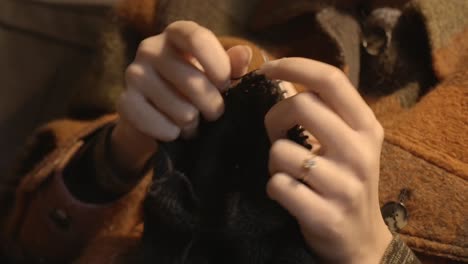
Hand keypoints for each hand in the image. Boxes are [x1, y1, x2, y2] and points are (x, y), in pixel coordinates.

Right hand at [110, 21, 251, 173]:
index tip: (225, 85)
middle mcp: (150, 48)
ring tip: (192, 121)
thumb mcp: (215, 73)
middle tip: (214, 113)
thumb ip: (231, 65)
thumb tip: (245, 54)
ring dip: (193, 124)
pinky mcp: (124, 102)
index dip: (218, 66)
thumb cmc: (194, 87)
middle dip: (213, 107)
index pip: (198, 39)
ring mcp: (133, 74)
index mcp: (176, 34)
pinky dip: (172, 134)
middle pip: (193, 81)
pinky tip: (174, 131)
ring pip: (181, 110)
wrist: (157, 113)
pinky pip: (159, 125)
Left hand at [262, 58, 391, 263]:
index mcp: (366, 126)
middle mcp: (360, 151)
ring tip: (288, 171)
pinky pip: (278, 185)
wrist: (361, 240)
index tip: (269, 69)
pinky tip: (288, 194)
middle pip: (302, 105)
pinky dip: (274, 187)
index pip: (330, 80)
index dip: (294, 66)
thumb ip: (325, 112)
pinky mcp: (325, 214)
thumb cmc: (346, 181)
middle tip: (277, 133)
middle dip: (275, 116)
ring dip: (273, 160)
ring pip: (281, 150)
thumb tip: (283, 80)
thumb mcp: (349, 142)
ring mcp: (344, 185)